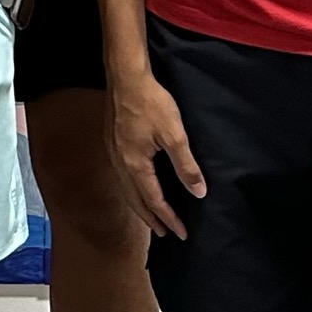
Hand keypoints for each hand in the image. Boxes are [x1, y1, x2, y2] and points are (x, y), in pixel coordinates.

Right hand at [109, 67, 202, 238]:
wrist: (126, 77)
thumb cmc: (150, 103)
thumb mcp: (175, 135)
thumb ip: (186, 166)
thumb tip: (198, 192)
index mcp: (135, 164)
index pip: (153, 200)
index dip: (169, 218)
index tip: (181, 233)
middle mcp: (120, 162)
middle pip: (135, 199)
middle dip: (151, 218)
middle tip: (165, 234)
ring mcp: (114, 152)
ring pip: (126, 188)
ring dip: (140, 205)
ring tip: (151, 216)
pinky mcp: (112, 142)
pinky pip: (122, 175)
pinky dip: (132, 189)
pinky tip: (138, 185)